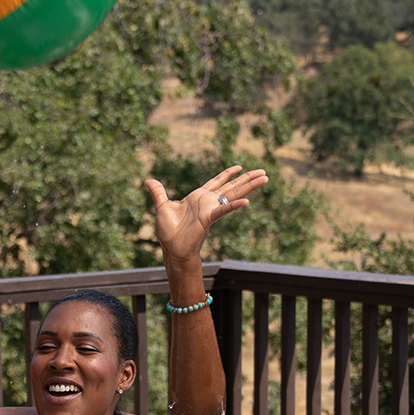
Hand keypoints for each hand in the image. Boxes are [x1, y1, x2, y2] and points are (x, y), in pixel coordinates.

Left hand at [144, 166, 267, 263]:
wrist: (171, 248)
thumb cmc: (168, 231)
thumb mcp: (162, 206)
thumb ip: (158, 192)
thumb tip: (148, 180)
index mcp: (198, 197)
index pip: (216, 182)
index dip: (227, 174)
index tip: (239, 166)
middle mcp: (208, 202)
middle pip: (231, 187)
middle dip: (247, 178)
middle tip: (264, 171)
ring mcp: (210, 209)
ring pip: (233, 194)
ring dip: (249, 186)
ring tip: (265, 178)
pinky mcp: (209, 218)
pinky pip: (223, 210)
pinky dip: (234, 205)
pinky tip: (247, 202)